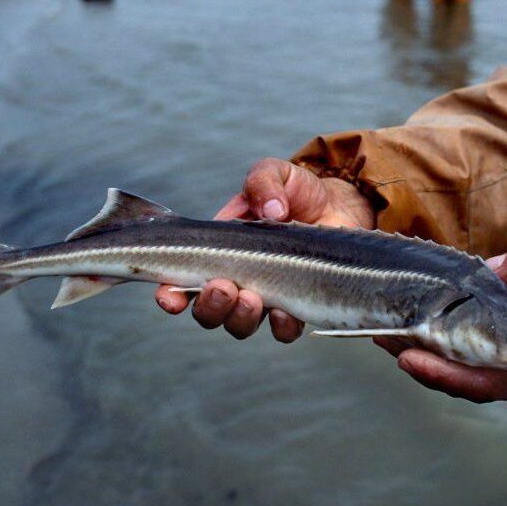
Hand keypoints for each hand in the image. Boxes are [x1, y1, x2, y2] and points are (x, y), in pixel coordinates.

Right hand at [154, 157, 374, 340]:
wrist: (338, 205)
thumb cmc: (296, 191)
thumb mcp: (274, 174)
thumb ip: (264, 182)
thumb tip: (271, 210)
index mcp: (218, 251)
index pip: (180, 280)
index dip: (169, 294)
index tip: (168, 296)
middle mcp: (236, 280)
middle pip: (207, 312)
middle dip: (209, 306)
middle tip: (223, 287)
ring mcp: (265, 297)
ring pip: (239, 326)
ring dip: (239, 317)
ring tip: (251, 298)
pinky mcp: (297, 306)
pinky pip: (283, 332)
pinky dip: (280, 327)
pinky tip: (284, 312)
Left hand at [379, 243, 506, 408]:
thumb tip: (484, 269)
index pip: (480, 376)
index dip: (438, 367)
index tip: (403, 352)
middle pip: (463, 383)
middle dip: (419, 361)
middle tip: (380, 337)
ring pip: (469, 382)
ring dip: (431, 362)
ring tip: (394, 336)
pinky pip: (482, 377)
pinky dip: (453, 362)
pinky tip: (430, 341)